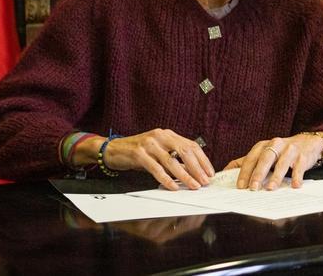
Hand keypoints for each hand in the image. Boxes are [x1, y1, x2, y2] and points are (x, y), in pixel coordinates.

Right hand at [81, 128, 213, 190]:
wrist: (112, 149)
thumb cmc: (139, 153)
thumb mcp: (159, 151)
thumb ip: (174, 158)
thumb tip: (193, 172)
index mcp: (168, 134)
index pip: (191, 145)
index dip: (203, 160)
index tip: (209, 173)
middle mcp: (160, 136)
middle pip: (185, 151)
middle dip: (197, 168)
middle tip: (204, 181)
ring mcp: (149, 144)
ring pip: (172, 161)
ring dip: (184, 175)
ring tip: (193, 186)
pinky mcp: (138, 154)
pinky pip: (156, 168)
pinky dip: (166, 179)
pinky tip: (173, 187)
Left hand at [225, 132, 322, 189]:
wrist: (308, 142)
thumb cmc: (282, 152)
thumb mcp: (264, 153)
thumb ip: (247, 161)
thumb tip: (225, 171)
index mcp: (263, 146)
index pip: (251, 158)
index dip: (245, 172)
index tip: (240, 186)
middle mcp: (276, 145)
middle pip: (265, 158)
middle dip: (258, 174)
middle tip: (253, 188)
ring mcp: (290, 149)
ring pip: (282, 162)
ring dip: (276, 176)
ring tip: (270, 188)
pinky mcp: (303, 156)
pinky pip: (300, 166)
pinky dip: (297, 176)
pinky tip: (295, 185)